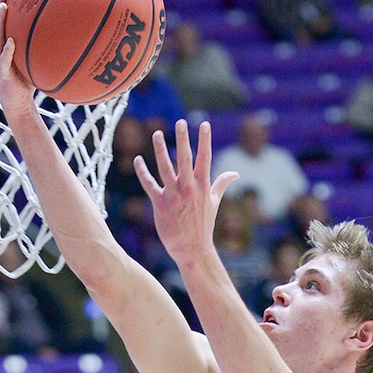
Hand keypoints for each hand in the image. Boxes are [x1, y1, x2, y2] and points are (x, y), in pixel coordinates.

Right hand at [0, 0, 35, 123]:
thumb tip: (66, 32)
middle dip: (0, 2)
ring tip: (4, 6)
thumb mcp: (37, 61)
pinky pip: (4, 61)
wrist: (20, 106)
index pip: (5, 18)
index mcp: (6, 44)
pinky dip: (7, 51)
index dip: (7, 0)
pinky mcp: (2, 75)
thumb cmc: (29, 83)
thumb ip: (44, 47)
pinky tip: (11, 42)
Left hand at [134, 119, 237, 268]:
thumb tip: (235, 173)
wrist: (193, 249)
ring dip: (160, 150)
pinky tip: (137, 160)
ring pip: (165, 168)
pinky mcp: (160, 204)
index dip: (205, 140)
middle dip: (183, 140)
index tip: (204, 124)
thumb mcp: (214, 202)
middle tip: (180, 122)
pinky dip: (142, 172)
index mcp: (203, 185)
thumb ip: (222, 183)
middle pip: (185, 159)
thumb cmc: (204, 225)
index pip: (205, 158)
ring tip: (156, 133)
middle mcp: (189, 188)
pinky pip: (149, 185)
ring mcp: (174, 196)